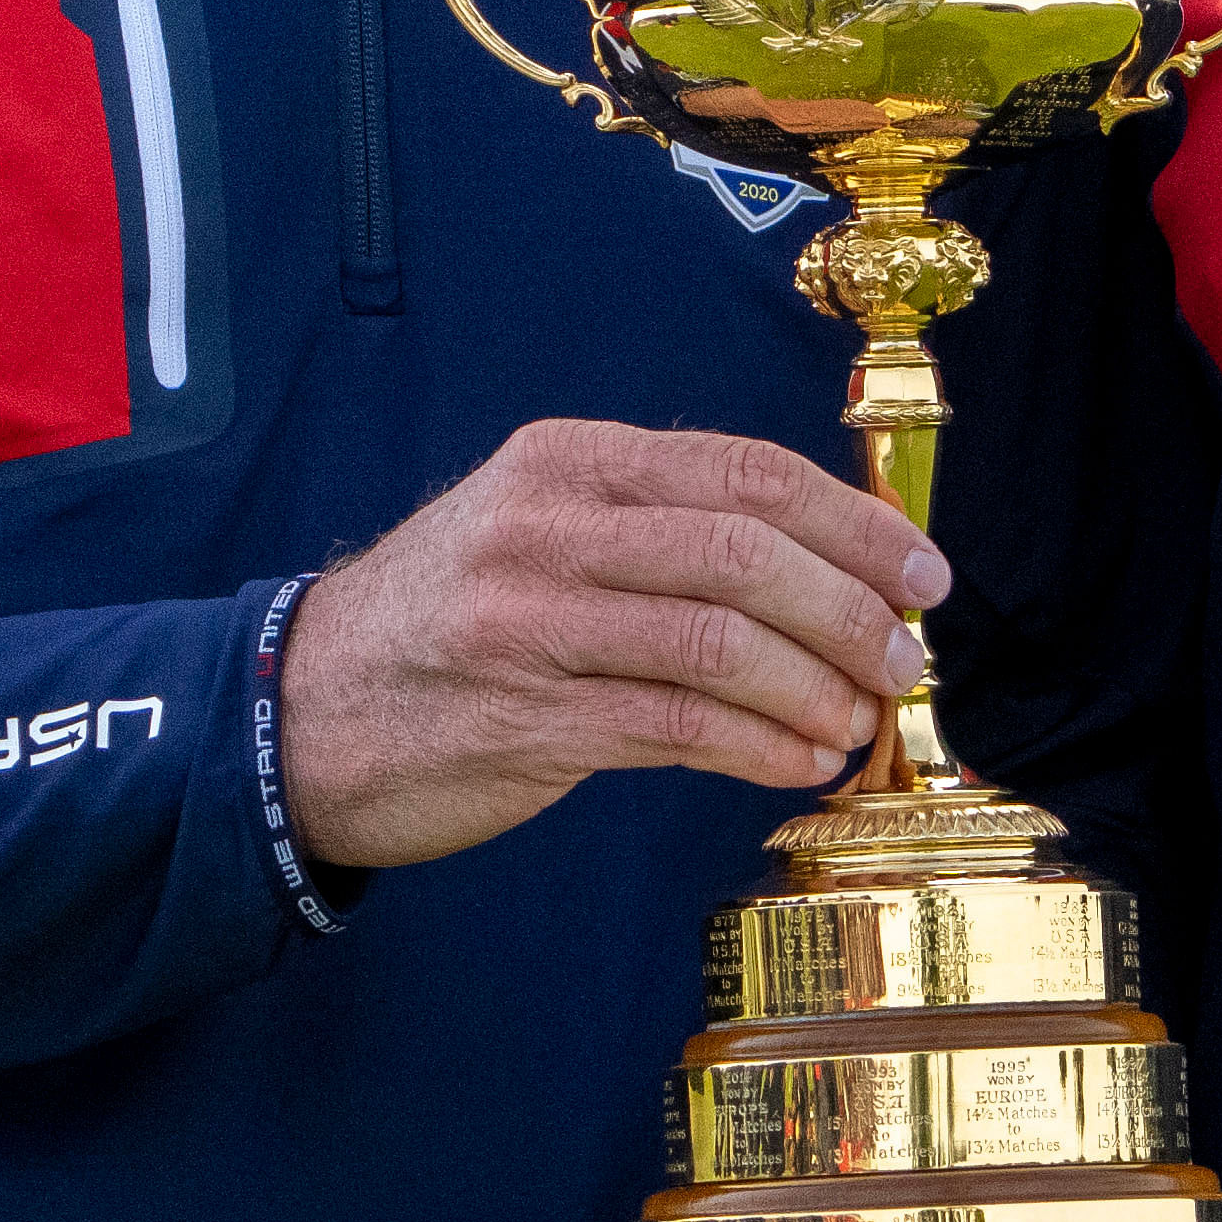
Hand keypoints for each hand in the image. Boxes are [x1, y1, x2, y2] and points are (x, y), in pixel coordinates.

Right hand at [277, 420, 943, 870]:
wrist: (300, 710)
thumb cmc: (449, 620)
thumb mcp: (538, 525)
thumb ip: (660, 525)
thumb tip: (825, 560)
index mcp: (568, 461)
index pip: (744, 471)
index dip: (851, 523)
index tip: (921, 571)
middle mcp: (546, 526)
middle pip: (743, 553)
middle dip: (848, 609)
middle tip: (903, 658)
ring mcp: (528, 623)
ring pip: (718, 644)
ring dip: (813, 688)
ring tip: (855, 719)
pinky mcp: (524, 719)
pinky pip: (675, 727)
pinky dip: (757, 746)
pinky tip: (798, 760)